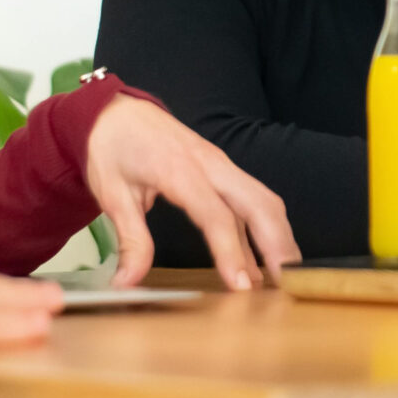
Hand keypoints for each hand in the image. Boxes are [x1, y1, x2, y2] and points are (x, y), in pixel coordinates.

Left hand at [85, 95, 299, 290]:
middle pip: (259, 202)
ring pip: (264, 199)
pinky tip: (263, 261)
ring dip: (279, 236)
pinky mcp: (223, 170)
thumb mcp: (111, 195)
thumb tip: (127, 282)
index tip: (241, 286)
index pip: (217, 216)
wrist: (117, 112)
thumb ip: (130, 240)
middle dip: (277, 243)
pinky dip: (264, 229)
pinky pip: (252, 199)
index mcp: (180, 171)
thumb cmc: (113, 148)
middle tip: (285, 284)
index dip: (232, 252)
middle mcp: (210, 165)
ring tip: (285, 276)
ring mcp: (221, 165)